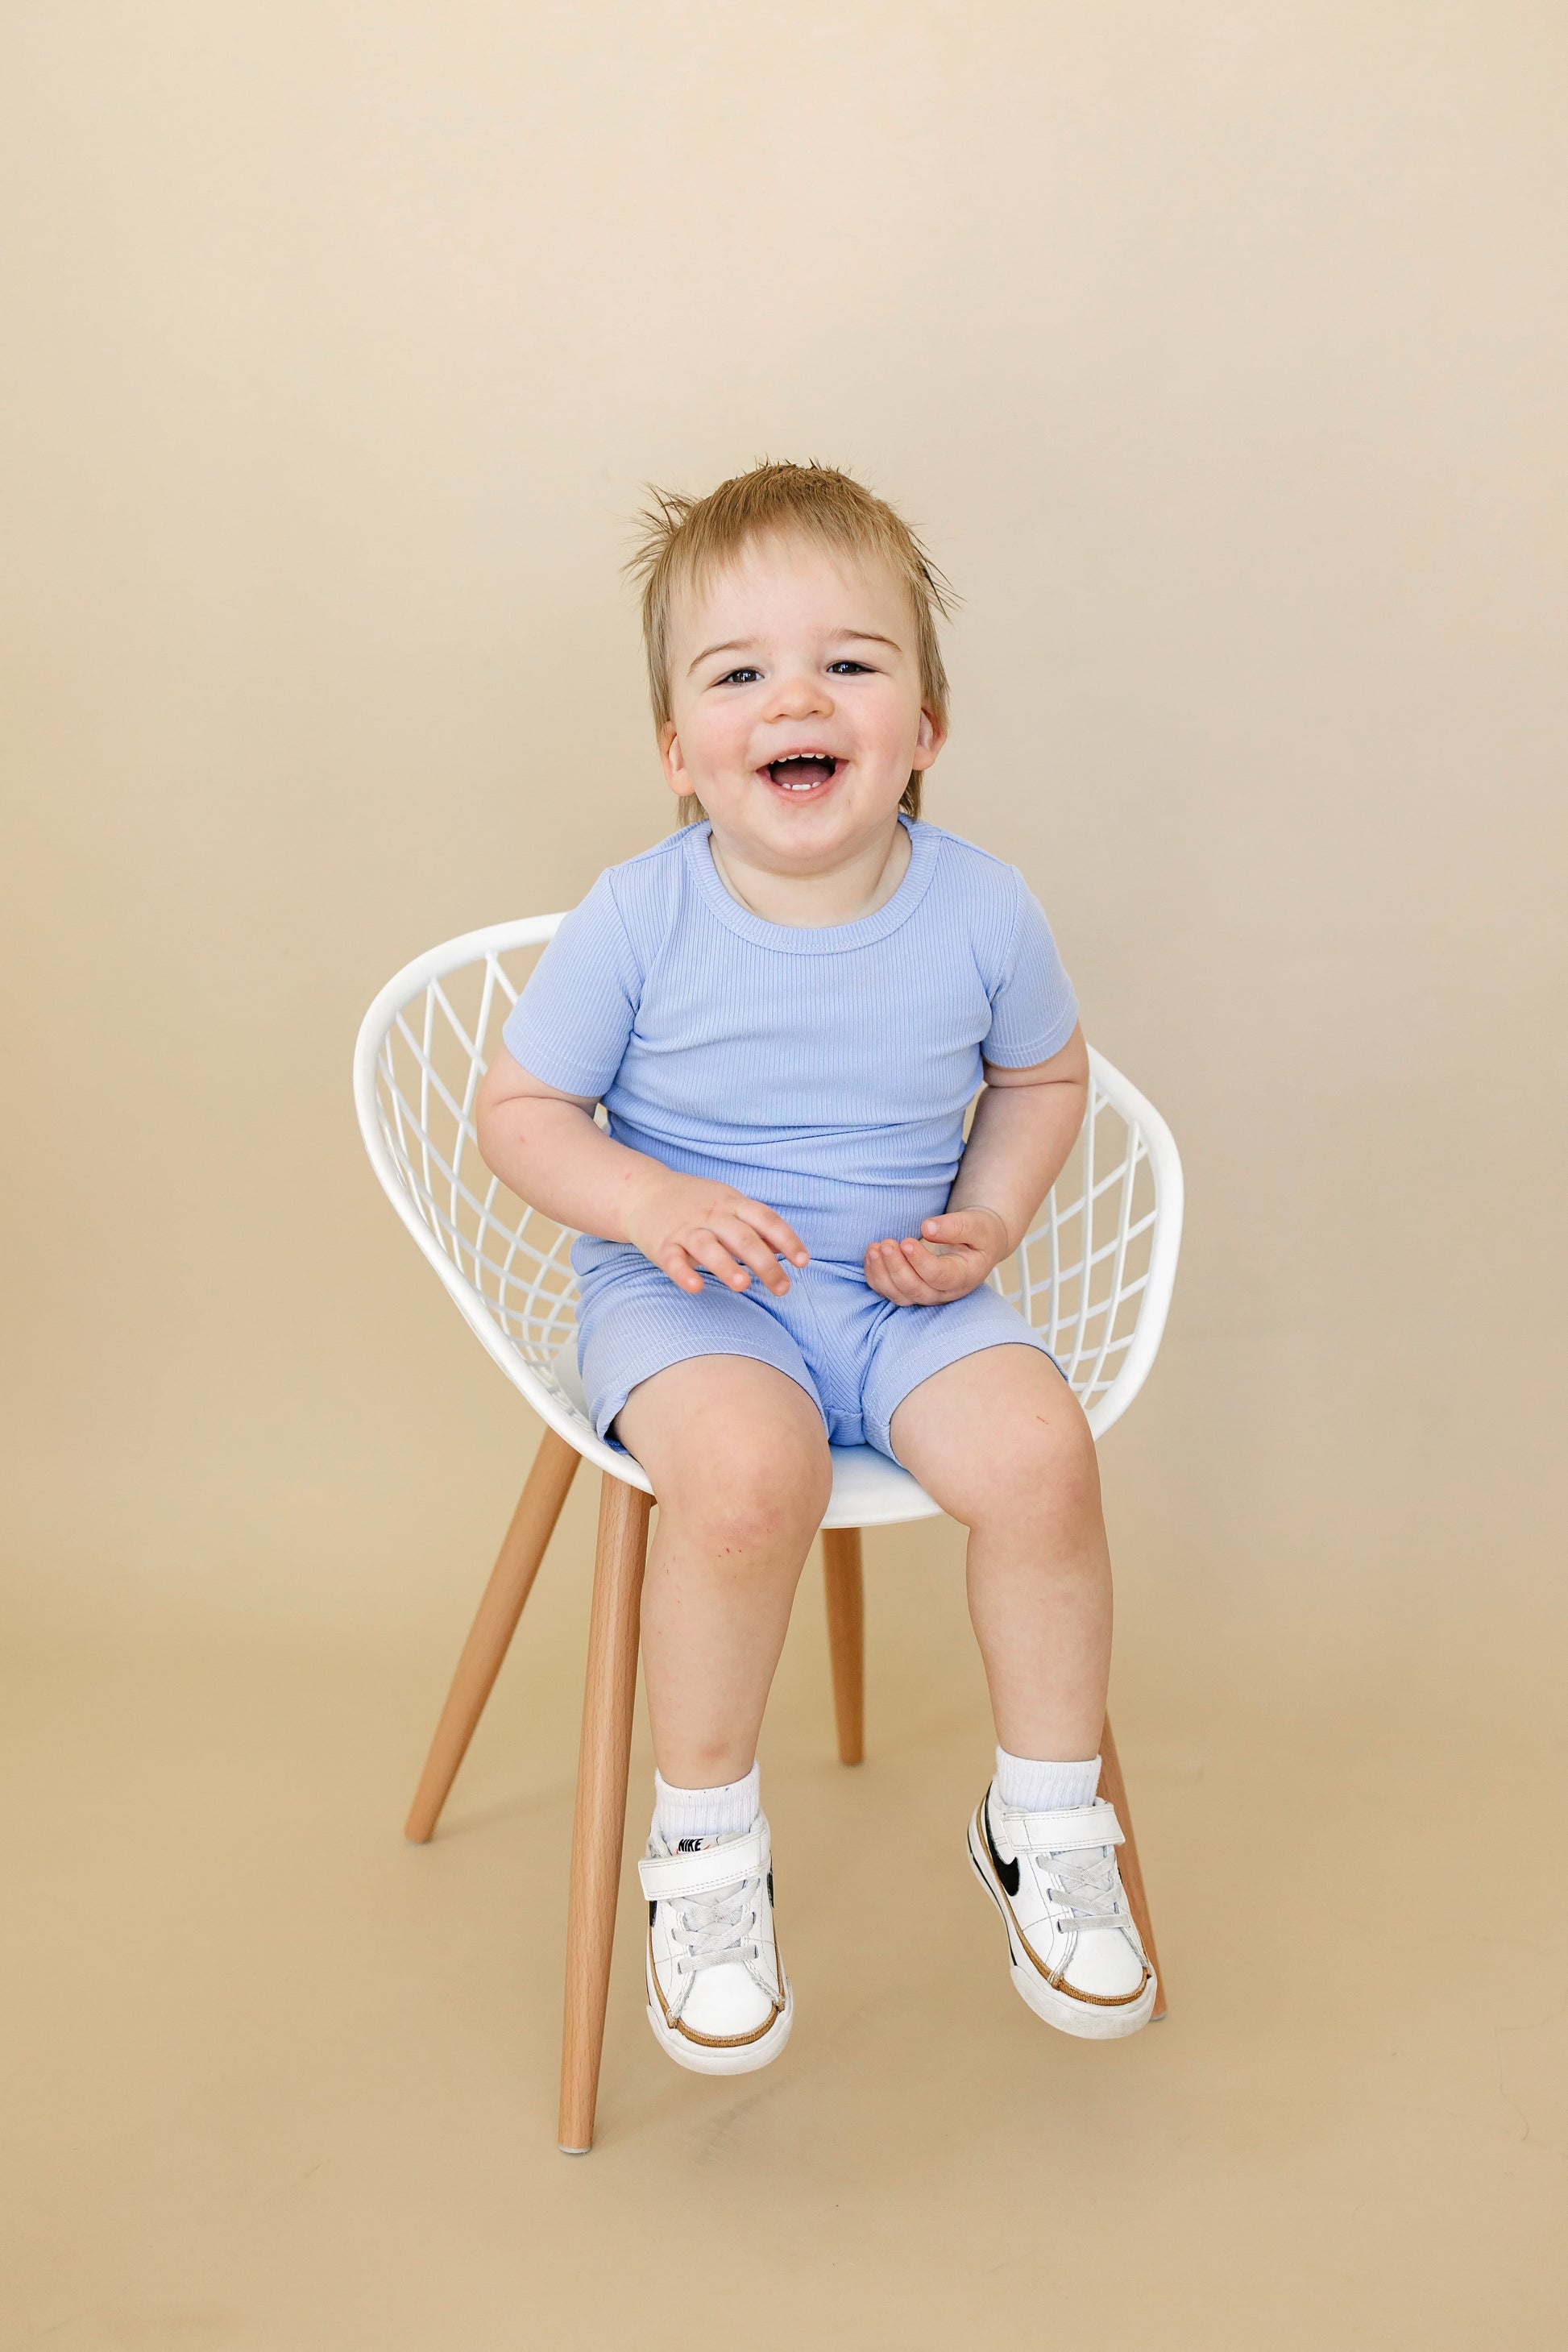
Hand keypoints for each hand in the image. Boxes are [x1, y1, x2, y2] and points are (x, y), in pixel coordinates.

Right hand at [623, 1168, 808, 1297]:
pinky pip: (673, 1260)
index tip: (802, 1262)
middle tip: (783, 1289)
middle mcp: (711, 1214)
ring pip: (708, 1246)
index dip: (787, 1240)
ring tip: (743, 1286)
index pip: (766, 1219)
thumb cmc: (694, 1202)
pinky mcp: (662, 1244)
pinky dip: (683, 1273)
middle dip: (765, 1264)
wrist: (642, 1191)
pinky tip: (696, 1287)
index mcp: (732, 1203)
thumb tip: (785, 1248)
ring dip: (726, 1266)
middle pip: (742, 1237)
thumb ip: (755, 1225)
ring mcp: (685, 1229)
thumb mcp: (728, 1203)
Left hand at [863, 1207, 1009, 1306]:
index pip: (940, 1276)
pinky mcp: (912, 1291)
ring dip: (882, 1274)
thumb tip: (927, 1228)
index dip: (920, 1261)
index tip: (906, 1241)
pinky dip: (876, 1277)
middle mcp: (945, 1292)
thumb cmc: (979, 1233)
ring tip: (874, 1248)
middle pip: (916, 1290)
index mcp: (965, 1276)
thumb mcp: (976, 1224)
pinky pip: (889, 1292)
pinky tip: (871, 1256)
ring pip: (900, 1295)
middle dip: (897, 1268)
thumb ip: (955, 1226)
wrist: (978, 1243)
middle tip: (887, 1244)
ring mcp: (927, 1294)